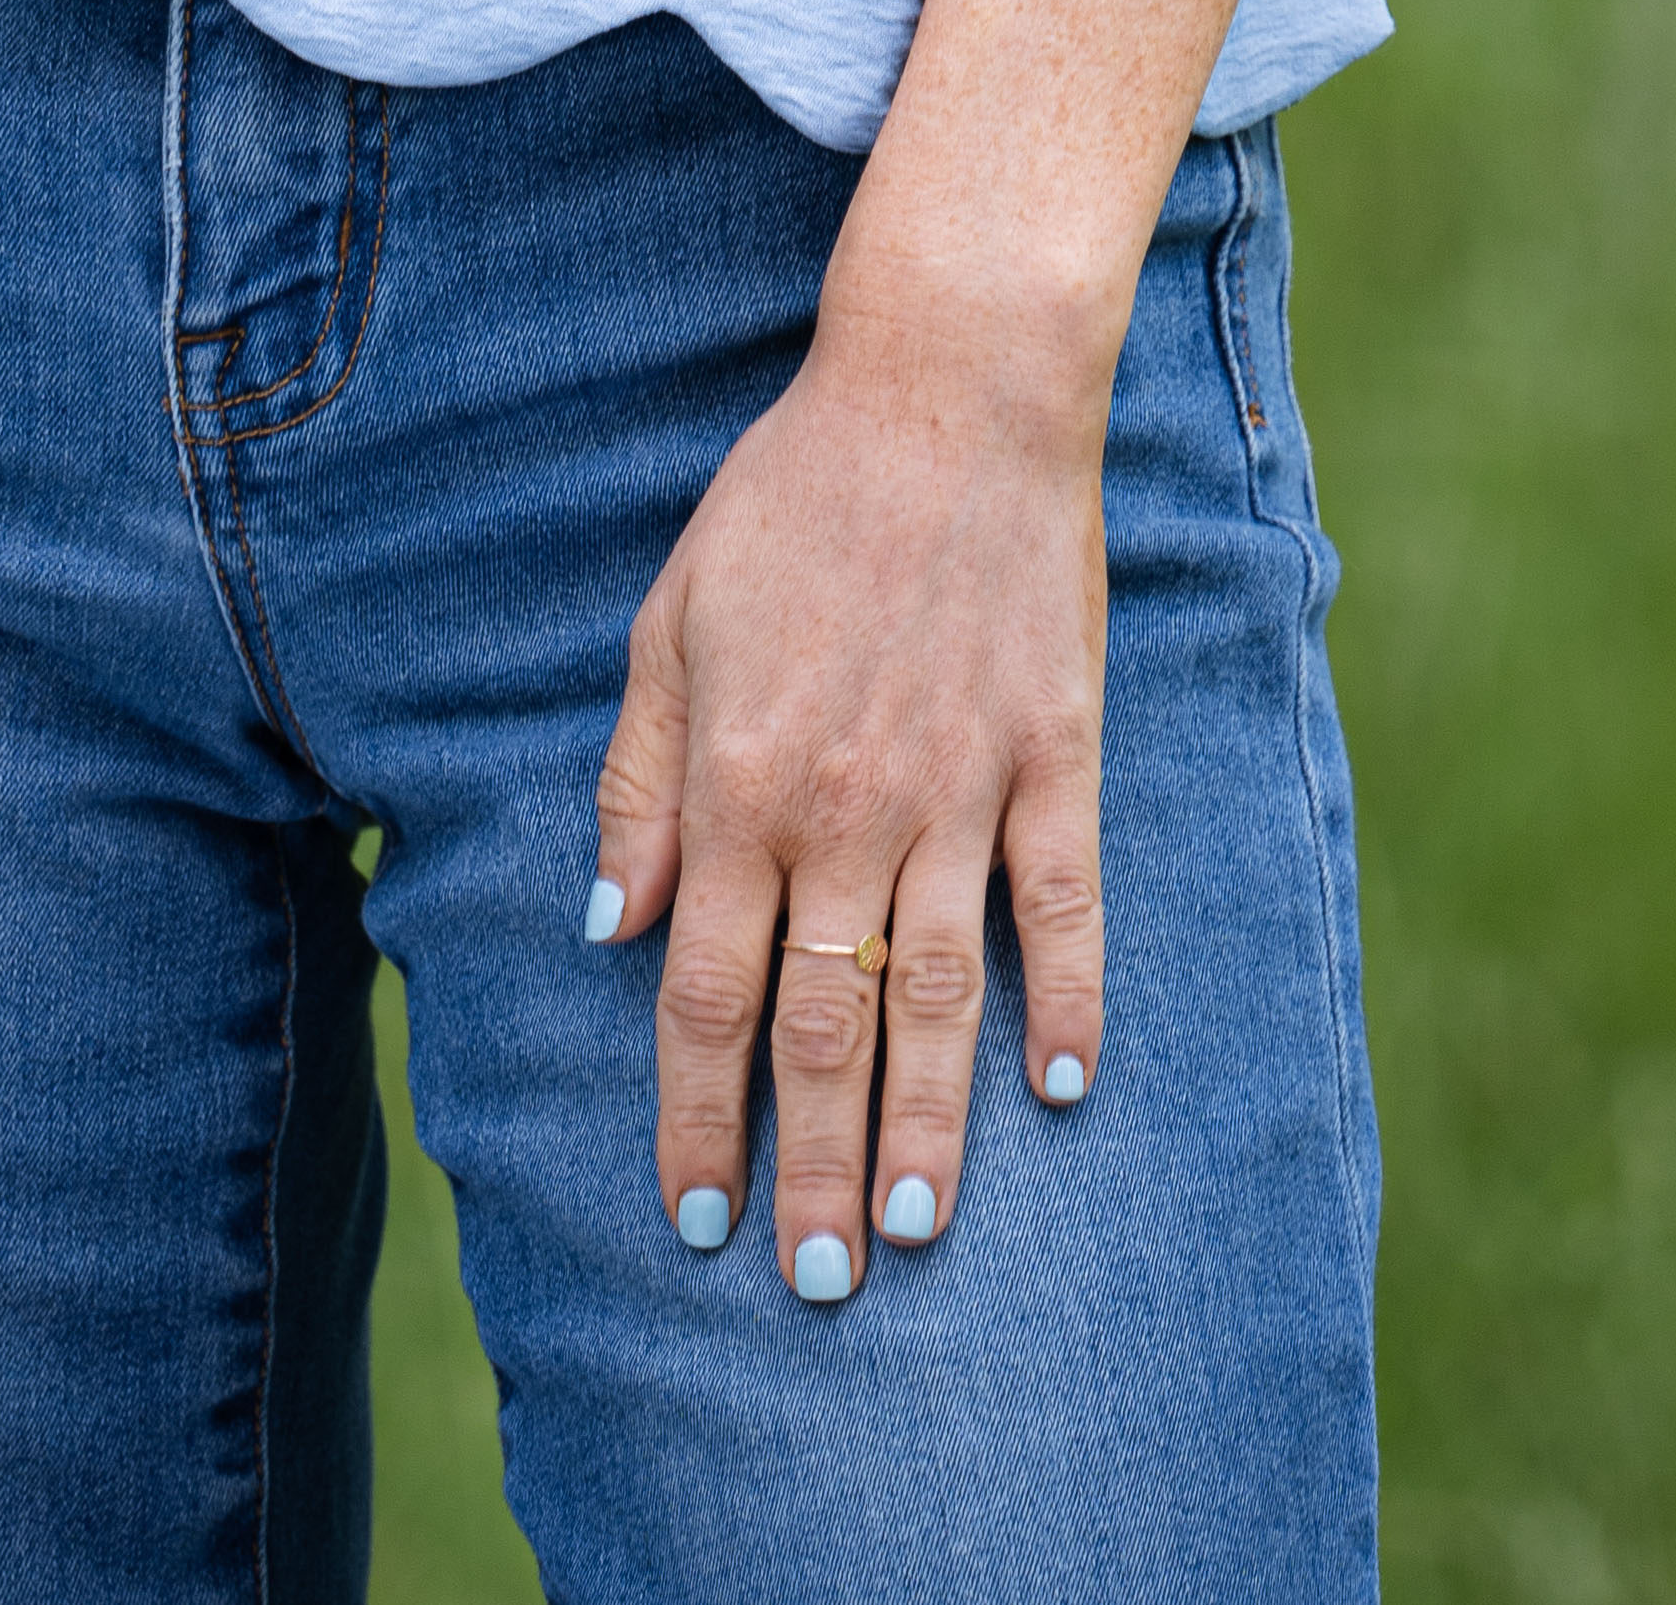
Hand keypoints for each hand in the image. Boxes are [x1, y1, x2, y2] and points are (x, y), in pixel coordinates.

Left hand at [590, 316, 1109, 1303]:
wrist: (944, 390)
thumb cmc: (791, 497)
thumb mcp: (673, 618)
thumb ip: (638, 778)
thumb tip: (606, 922)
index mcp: (740, 780)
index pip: (707, 993)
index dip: (698, 1114)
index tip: (693, 1215)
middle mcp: (846, 806)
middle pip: (821, 1024)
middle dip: (811, 1167)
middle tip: (813, 1284)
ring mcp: (959, 786)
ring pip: (938, 993)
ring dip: (929, 1124)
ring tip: (917, 1233)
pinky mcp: (1054, 753)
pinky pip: (1065, 902)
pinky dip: (1069, 999)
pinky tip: (1061, 1088)